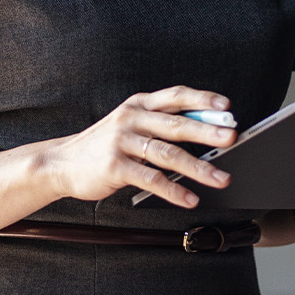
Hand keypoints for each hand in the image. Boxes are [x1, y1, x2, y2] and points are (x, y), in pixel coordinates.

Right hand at [37, 87, 236, 209]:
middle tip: (232, 139)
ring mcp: (122, 142)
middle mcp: (131, 118)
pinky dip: (174, 190)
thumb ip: (160, 124)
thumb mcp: (130, 125)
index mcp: (139, 104)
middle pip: (176, 124)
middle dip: (208, 132)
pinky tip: (190, 198)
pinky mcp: (115, 167)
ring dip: (199, 168)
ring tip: (221, 178)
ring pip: (168, 154)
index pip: (176, 96)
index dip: (202, 100)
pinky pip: (151, 179)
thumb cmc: (104, 145)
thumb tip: (205, 130)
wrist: (62, 162)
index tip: (227, 107)